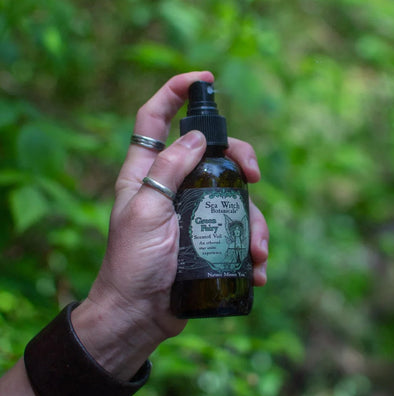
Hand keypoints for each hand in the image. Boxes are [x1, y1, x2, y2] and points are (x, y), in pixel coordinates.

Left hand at [72, 72, 268, 379]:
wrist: (139, 316)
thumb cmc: (132, 264)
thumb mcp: (145, 211)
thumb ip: (167, 170)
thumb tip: (196, 137)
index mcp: (145, 172)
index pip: (154, 118)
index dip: (174, 91)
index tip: (205, 80)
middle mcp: (170, 186)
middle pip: (210, 151)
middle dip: (239, 156)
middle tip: (253, 175)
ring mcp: (192, 212)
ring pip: (232, 193)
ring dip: (253, 218)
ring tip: (258, 250)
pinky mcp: (208, 239)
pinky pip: (237, 230)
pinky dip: (252, 245)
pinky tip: (257, 269)